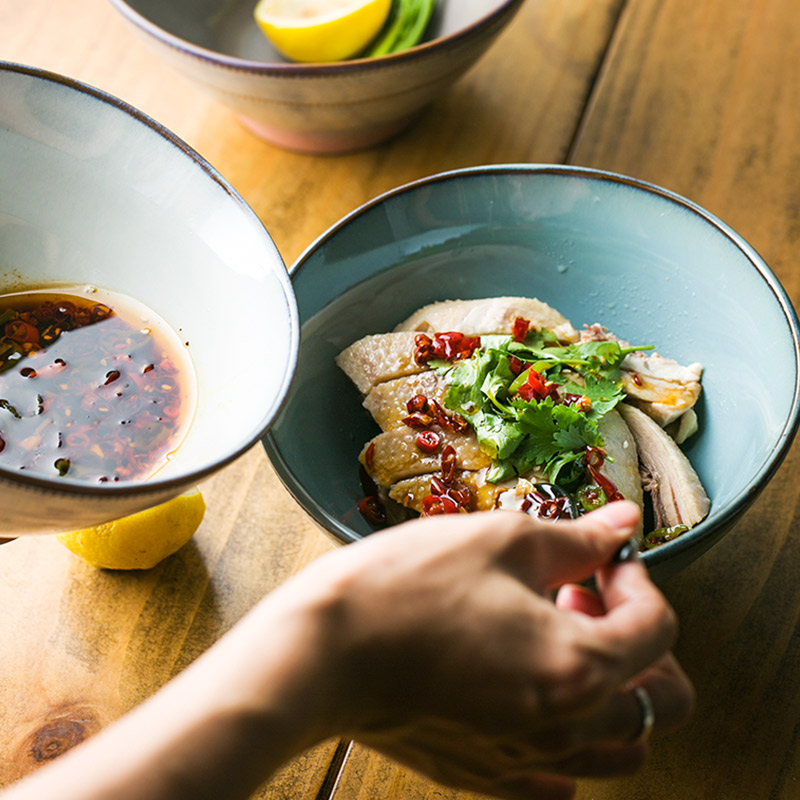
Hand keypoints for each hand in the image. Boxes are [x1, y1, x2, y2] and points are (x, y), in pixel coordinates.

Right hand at [287, 501, 693, 799]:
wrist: (324, 651)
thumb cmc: (408, 589)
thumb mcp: (503, 541)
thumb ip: (579, 538)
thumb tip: (624, 525)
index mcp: (579, 665)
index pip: (658, 628)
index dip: (638, 580)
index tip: (602, 559)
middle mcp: (566, 727)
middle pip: (661, 702)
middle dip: (639, 641)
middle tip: (586, 598)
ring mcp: (526, 759)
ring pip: (620, 747)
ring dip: (612, 689)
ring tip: (561, 640)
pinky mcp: (487, 774)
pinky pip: (561, 776)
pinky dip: (570, 736)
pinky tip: (534, 690)